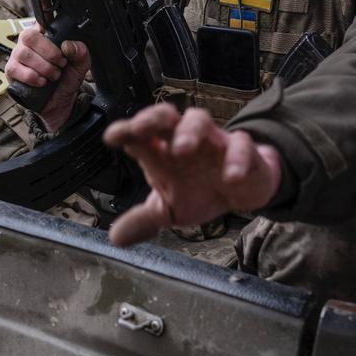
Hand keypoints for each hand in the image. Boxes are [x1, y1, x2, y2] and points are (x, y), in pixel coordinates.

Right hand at [2, 0, 90, 130]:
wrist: (60, 106)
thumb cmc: (67, 81)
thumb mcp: (82, 65)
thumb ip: (81, 52)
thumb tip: (67, 45)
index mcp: (48, 34)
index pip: (40, 9)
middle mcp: (30, 41)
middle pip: (32, 34)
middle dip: (49, 51)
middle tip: (60, 64)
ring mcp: (18, 55)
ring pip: (26, 51)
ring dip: (45, 66)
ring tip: (53, 75)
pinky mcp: (11, 72)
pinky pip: (18, 68)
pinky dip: (34, 75)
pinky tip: (43, 81)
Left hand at [103, 103, 283, 246]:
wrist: (243, 189)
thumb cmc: (200, 190)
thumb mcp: (170, 209)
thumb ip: (143, 220)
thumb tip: (114, 239)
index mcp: (163, 151)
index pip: (141, 134)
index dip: (126, 131)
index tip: (111, 137)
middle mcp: (185, 139)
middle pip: (167, 116)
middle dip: (153, 118)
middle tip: (140, 128)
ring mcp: (214, 141)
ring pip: (200, 120)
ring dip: (189, 131)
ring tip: (181, 149)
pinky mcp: (244, 151)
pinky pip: (242, 145)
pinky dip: (236, 158)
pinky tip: (230, 176)